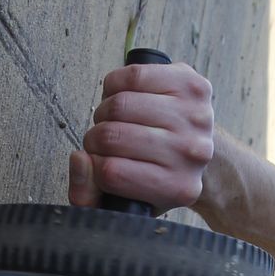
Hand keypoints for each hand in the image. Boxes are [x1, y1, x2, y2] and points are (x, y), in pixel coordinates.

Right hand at [69, 62, 214, 211]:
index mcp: (177, 189)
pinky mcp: (193, 85)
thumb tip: (79, 158)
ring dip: (105, 110)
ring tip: (113, 119)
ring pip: (120, 104)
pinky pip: (134, 76)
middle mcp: (191, 154)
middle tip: (103, 140)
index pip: (110, 173)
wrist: (195, 149)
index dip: (93, 166)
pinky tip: (122, 96)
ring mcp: (195, 117)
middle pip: (112, 137)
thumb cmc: (154, 173)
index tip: (99, 162)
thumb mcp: (123, 199)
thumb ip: (86, 194)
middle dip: (96, 137)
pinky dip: (116, 85)